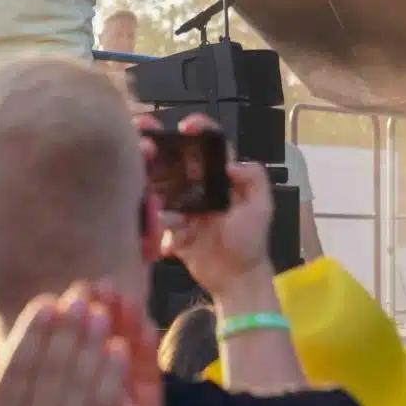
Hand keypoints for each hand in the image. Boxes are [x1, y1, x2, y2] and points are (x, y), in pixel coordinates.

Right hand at [0, 294, 144, 405]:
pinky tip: (116, 348)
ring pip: (78, 380)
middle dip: (66, 325)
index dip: (33, 332)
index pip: (16, 369)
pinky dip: (110, 374)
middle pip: (50, 367)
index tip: (45, 302)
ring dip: (90, 340)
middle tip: (77, 293)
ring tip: (99, 307)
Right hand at [148, 113, 274, 294]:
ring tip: (149, 193)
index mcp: (219, 178)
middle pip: (174, 160)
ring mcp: (180, 207)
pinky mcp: (169, 228)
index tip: (186, 126)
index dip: (199, 130)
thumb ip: (254, 180)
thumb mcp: (261, 208)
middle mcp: (196, 187)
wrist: (236, 278)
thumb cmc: (250, 241)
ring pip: (158, 187)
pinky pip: (156, 221)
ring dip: (150, 186)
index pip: (208, 146)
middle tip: (144, 142)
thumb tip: (231, 164)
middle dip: (157, 147)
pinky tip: (167, 238)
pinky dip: (158, 226)